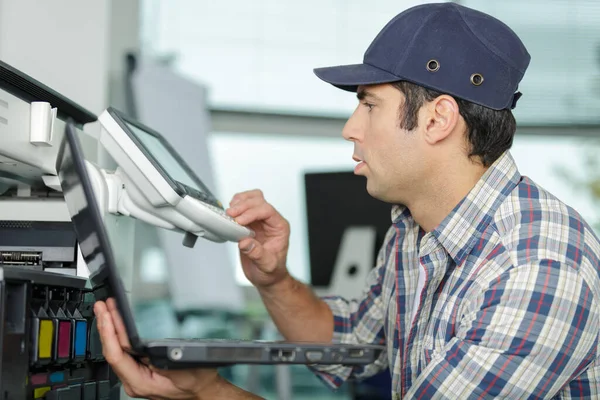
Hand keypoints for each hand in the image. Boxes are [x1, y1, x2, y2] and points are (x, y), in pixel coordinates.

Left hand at [94, 298, 219, 399]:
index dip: (110, 333)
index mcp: (141, 383)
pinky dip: (118, 334)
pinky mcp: (138, 370)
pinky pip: (123, 351)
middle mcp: (133, 381)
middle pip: (112, 350)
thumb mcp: (186, 370)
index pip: (117, 355)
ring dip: (110, 328)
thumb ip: (165, 360)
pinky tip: (116, 324)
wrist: (203, 390)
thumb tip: (148, 348)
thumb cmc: (197, 382)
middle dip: (106, 326)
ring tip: (106, 310)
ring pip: (116, 350)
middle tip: (101, 306)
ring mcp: (134, 376)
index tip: (107, 315)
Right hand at [227, 189, 290, 287]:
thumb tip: (245, 242)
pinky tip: (229, 214)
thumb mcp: (267, 266)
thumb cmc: (271, 271)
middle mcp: (270, 221)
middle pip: (259, 201)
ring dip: (239, 202)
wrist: (267, 276)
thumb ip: (258, 254)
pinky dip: (235, 206)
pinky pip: (243, 207)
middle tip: (231, 215)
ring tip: (230, 212)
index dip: (252, 212)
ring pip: (252, 199)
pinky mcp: (249, 223)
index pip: (267, 211)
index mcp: (279, 227)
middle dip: (244, 205)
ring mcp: (259, 221)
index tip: (239, 221)